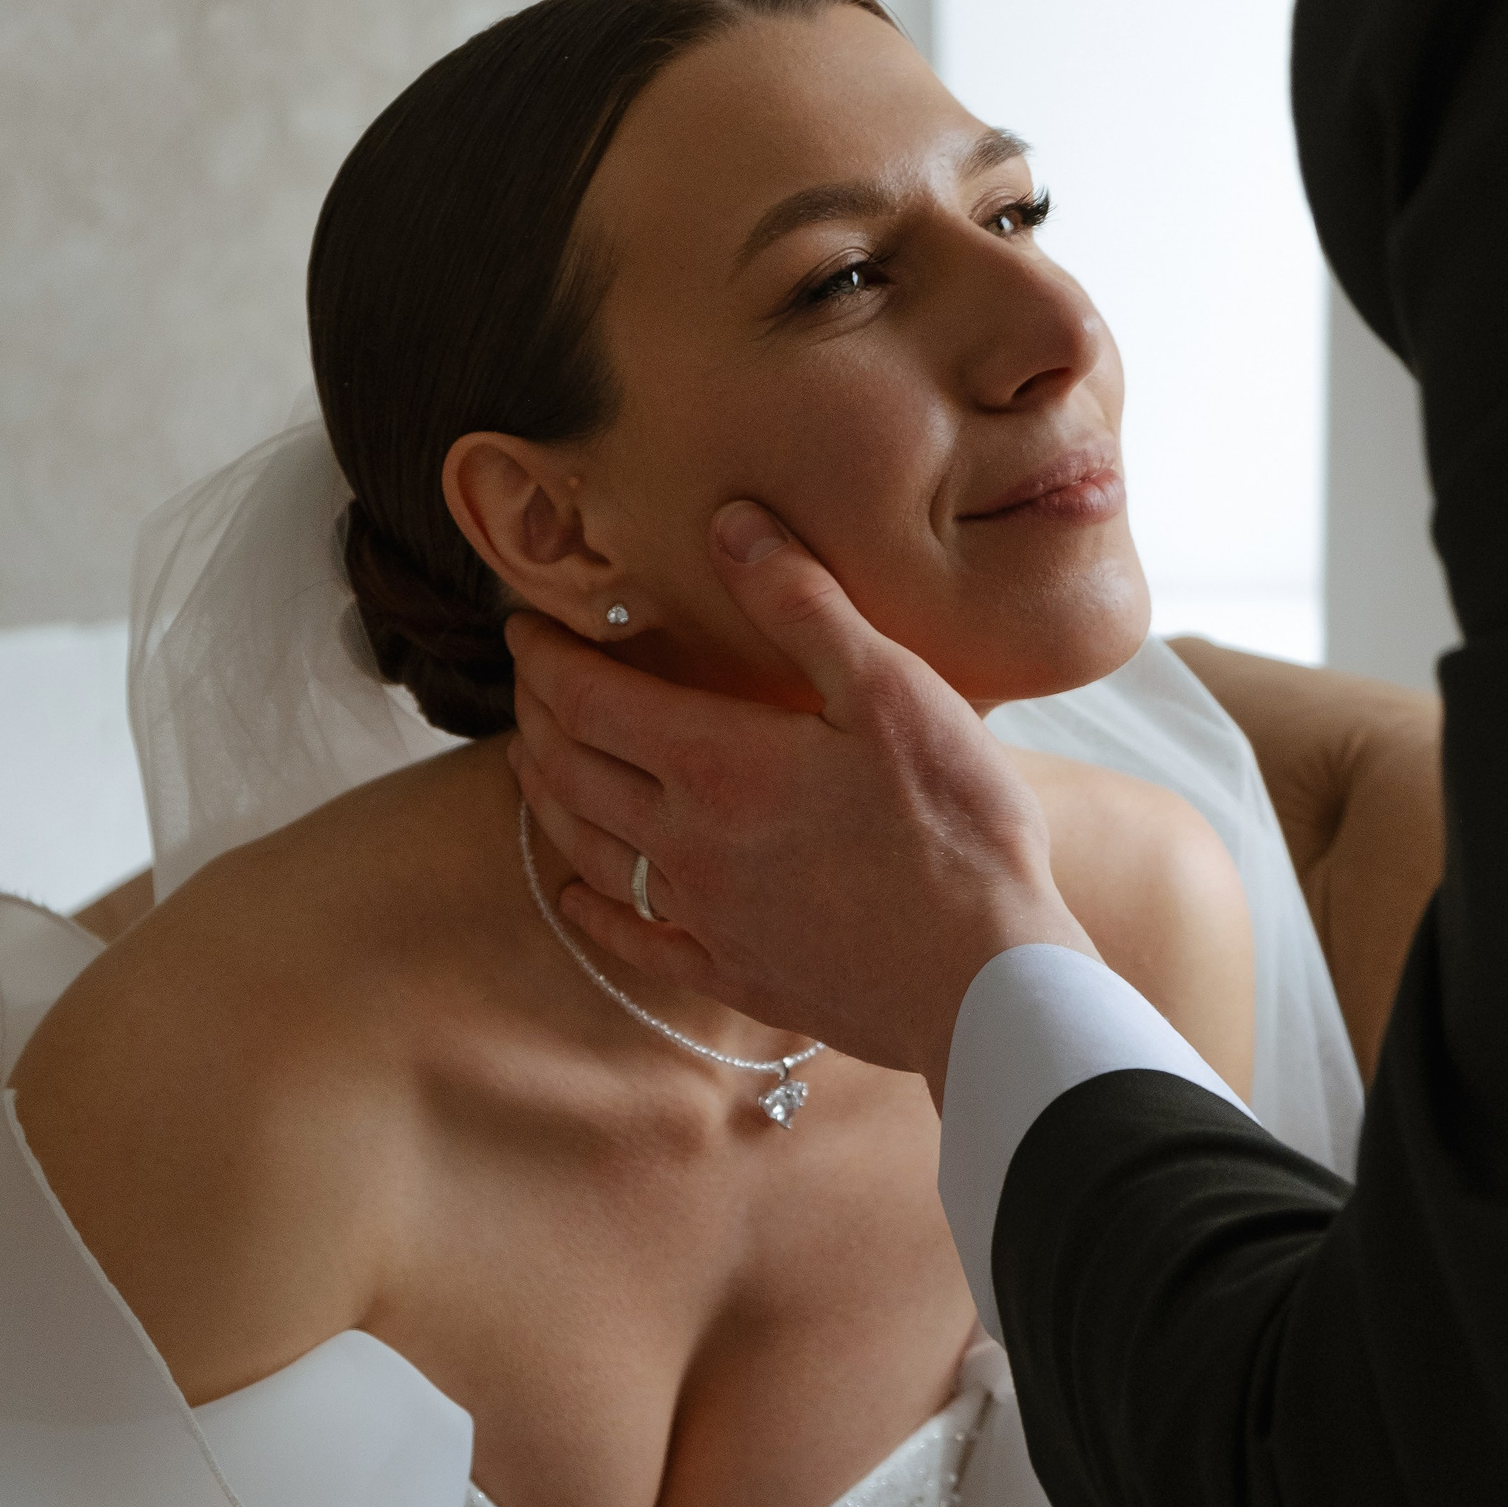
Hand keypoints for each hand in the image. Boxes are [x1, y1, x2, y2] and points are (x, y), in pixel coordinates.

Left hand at [507, 500, 1095, 1089]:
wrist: (981, 981)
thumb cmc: (954, 827)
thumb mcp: (891, 689)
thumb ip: (803, 605)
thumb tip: (730, 526)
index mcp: (716, 762)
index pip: (590, 698)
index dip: (545, 657)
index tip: (525, 627)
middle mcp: (686, 842)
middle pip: (572, 771)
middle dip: (537, 716)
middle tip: (528, 684)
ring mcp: (704, 917)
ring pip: (588, 850)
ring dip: (547, 798)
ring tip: (531, 762)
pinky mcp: (734, 975)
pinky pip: (634, 940)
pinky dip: (591, 909)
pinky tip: (578, 896)